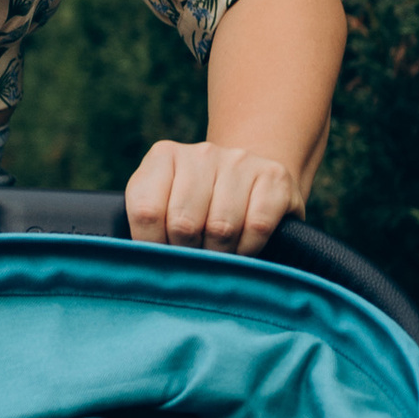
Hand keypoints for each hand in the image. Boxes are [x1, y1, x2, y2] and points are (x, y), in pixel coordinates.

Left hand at [126, 137, 302, 255]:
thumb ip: (149, 224)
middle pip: (183, 223)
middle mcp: (201, 153)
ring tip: (219, 254)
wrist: (253, 181)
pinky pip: (257, 226)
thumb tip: (144, 264)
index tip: (161, 258)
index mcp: (164, 157)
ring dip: (219, 254)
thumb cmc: (200, 205)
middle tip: (195, 258)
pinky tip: (244, 247)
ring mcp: (239, 161)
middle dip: (188, 252)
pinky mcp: (274, 177)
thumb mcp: (166, 204)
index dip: (152, 245)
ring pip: (221, 228)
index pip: (146, 211)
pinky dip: (249, 248)